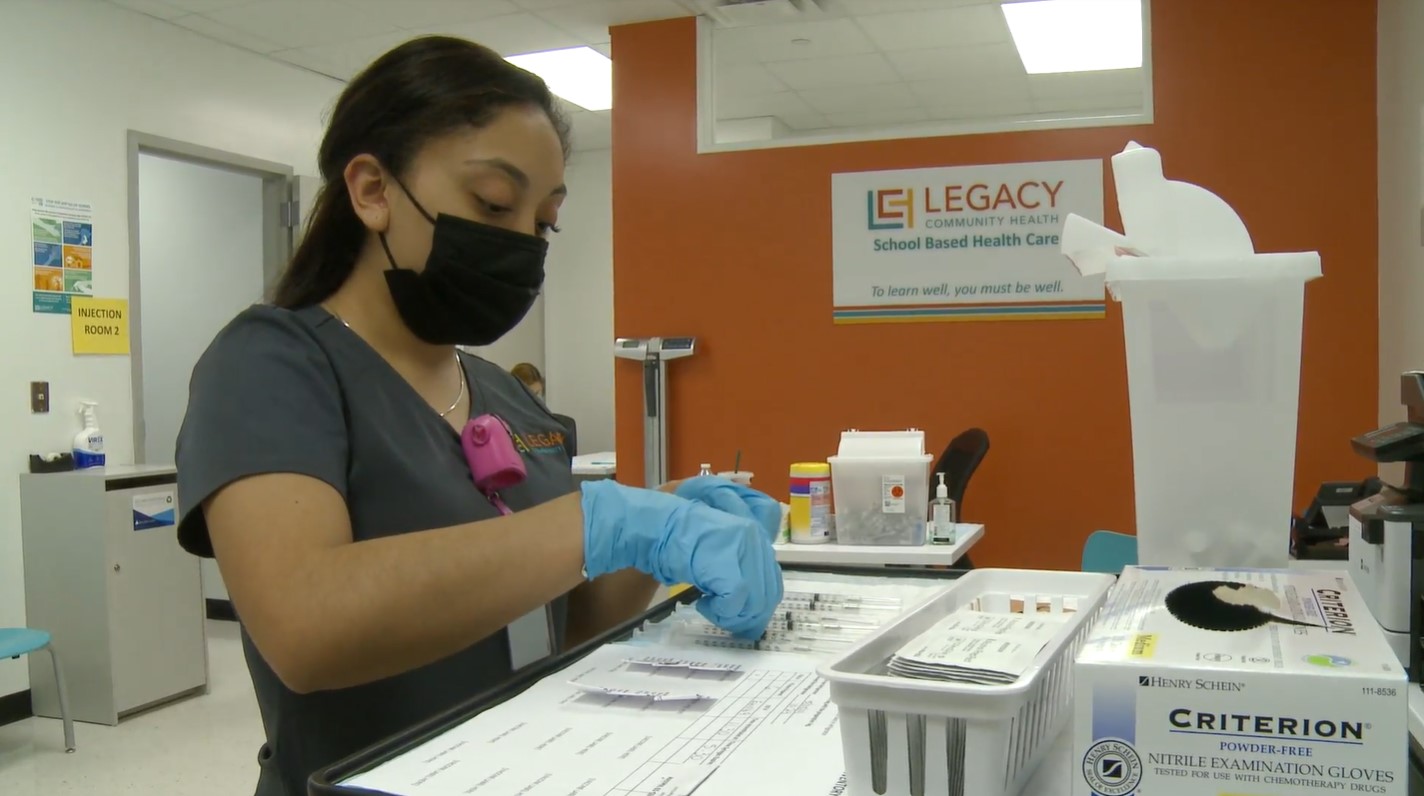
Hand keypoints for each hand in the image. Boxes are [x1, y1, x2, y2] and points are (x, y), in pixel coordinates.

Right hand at [581, 480, 782, 637]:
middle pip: (769, 593)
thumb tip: (749, 604)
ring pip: (756, 601)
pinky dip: (722, 612)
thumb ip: (740, 565)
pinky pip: (736, 601)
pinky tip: (703, 605)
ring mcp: (745, 548)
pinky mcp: (728, 563)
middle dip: (748, 616)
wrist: (656, 526)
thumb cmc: (679, 539)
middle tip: (725, 620)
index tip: (743, 613)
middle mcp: (756, 537)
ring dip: (733, 615)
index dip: (761, 602)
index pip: (774, 579)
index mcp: (757, 531)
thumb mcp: (718, 548)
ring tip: (712, 611)